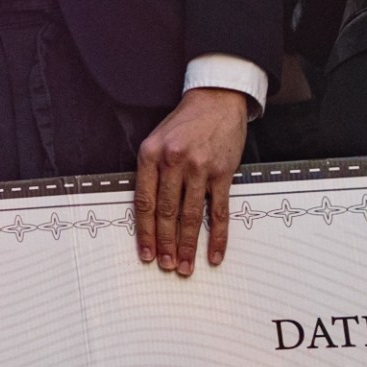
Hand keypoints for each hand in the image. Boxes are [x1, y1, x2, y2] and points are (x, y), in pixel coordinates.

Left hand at [132, 86, 250, 276]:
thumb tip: (147, 215)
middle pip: (166, 213)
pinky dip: (218, 237)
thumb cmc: (183, 123)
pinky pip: (219, 212)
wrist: (216, 100)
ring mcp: (200, 168)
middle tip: (166, 266)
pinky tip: (215, 254)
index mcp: (151, 155)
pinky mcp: (223, 173)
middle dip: (165, 244)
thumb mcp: (156, 140)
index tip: (145, 253)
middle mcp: (174, 162)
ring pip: (191, 216)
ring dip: (188, 245)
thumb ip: (150, 173)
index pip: (144, 202)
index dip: (144, 232)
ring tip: (185, 267)